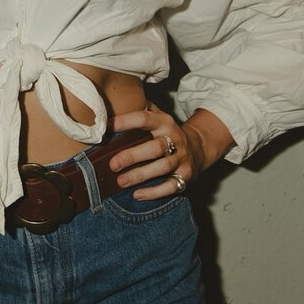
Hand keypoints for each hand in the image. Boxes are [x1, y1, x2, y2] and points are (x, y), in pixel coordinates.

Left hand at [109, 104, 234, 200]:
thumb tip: (108, 108)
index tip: (106, 128)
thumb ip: (138, 111)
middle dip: (133, 156)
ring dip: (140, 175)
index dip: (125, 122)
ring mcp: (182, 158)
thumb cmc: (166, 133)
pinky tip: (137, 194)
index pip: (144, 119)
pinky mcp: (186, 176)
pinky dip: (154, 192)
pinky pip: (171, 186)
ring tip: (121, 182)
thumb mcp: (157, 117)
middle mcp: (175, 139)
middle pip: (155, 147)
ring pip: (162, 167)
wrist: (198, 148)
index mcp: (164, 122)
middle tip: (112, 164)